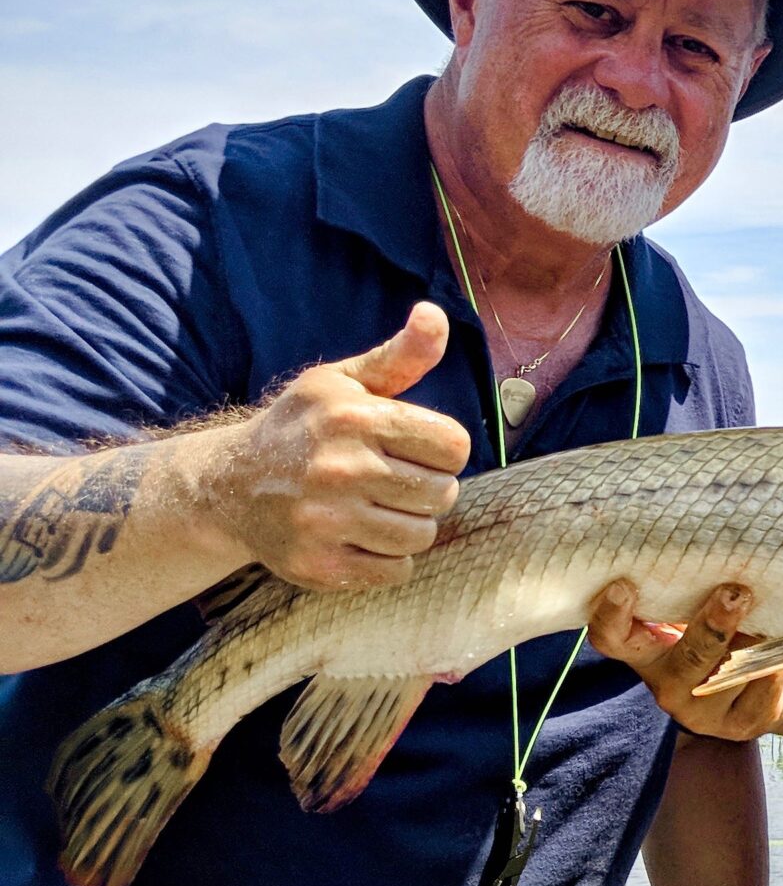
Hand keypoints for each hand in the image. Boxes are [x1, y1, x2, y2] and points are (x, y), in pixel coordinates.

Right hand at [203, 301, 470, 588]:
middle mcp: (338, 469)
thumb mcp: (343, 383)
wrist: (226, 485)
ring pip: (422, 535)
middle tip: (393, 482)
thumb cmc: (301, 428)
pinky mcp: (318, 565)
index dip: (442, 450)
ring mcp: (325, 522)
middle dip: (427, 488)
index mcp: (354, 419)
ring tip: (378, 508)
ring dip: (410, 525)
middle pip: (443, 494)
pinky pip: (395, 571)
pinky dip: (388, 560)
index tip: (414, 449)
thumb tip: (433, 314)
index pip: (453, 446)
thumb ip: (400, 356)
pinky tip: (360, 537)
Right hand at [589, 580, 782, 738]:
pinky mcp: (738, 724)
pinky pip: (760, 687)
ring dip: (755, 642)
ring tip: (772, 618)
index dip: (611, 616)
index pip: (612, 640)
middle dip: (713, 626)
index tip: (624, 585)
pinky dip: (775, 664)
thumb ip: (691, 594)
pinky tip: (782, 652)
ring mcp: (700, 712)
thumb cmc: (722, 635)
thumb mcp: (696, 613)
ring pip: (730, 673)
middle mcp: (666, 685)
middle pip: (685, 660)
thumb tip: (715, 554)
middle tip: (735, 593)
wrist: (763, 682)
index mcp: (646, 652)